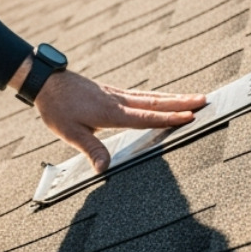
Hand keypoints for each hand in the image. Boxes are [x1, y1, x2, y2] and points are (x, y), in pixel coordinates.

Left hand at [34, 71, 203, 173]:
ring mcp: (116, 95)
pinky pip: (141, 95)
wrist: (45, 82)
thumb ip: (90, 149)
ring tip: (193, 97)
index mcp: (110, 112)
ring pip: (150, 96)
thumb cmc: (56, 108)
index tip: (189, 116)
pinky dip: (157, 96)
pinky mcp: (112, 93)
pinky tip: (163, 98)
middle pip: (155, 102)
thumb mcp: (69, 132)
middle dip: (180, 102)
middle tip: (204, 100)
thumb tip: (105, 169)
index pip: (145, 116)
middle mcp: (117, 101)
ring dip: (173, 97)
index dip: (168, 118)